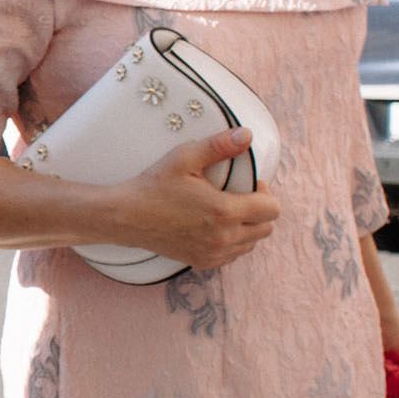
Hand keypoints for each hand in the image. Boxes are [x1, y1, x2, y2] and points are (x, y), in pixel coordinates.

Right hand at [99, 128, 279, 269]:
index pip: (272, 209)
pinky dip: (232, 241)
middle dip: (260, 210)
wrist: (126, 217)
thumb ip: (219, 145)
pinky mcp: (203, 262)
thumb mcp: (184, 157)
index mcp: (224, 212)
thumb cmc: (154, 186)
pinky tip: (216, 226)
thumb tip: (246, 135)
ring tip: (228, 210)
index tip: (251, 184)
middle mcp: (223, 237)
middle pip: (266, 228)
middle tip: (240, 195)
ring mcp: (213, 253)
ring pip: (251, 243)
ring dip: (248, 227)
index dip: (266, 193)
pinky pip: (233, 254)